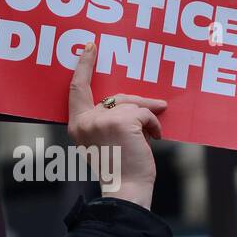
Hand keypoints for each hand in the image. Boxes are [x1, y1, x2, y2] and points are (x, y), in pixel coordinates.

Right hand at [68, 43, 165, 210]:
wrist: (126, 189)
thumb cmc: (119, 168)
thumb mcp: (105, 141)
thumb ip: (107, 120)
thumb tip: (129, 103)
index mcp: (77, 125)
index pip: (76, 88)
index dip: (84, 66)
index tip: (91, 47)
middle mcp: (85, 120)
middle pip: (115, 97)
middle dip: (139, 104)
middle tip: (160, 105)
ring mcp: (102, 119)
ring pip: (132, 104)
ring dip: (148, 117)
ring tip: (153, 135)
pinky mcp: (122, 120)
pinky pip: (144, 112)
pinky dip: (154, 124)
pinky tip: (156, 138)